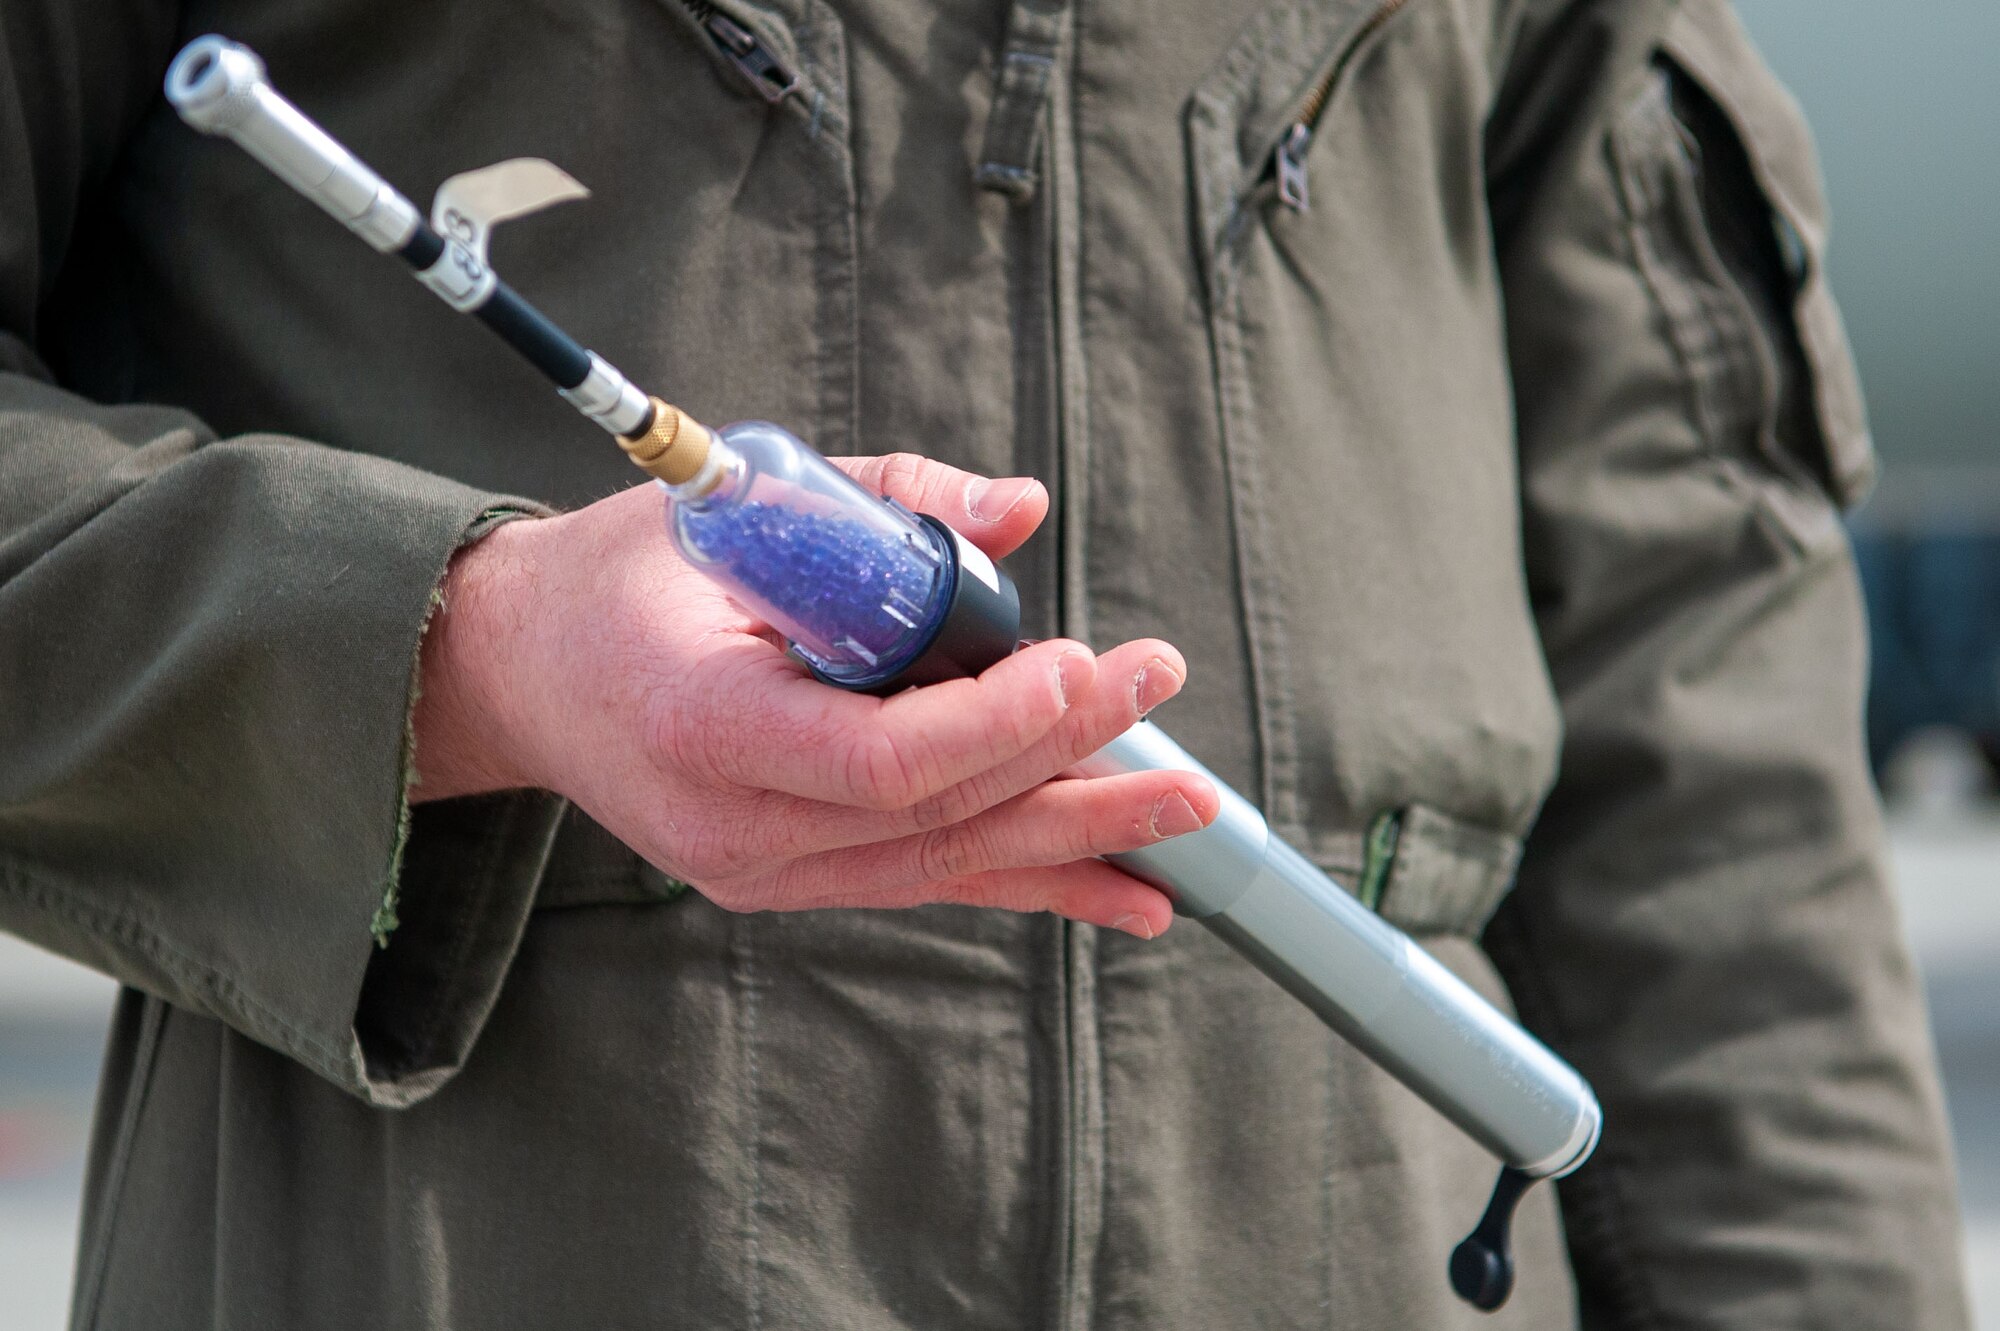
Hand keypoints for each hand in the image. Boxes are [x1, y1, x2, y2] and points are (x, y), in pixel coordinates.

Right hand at [410, 455, 1215, 937]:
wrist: (523, 672)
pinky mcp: (790, 877)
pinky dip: (1029, 878)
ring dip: (1074, 840)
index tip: (1084, 663)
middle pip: (934, 818)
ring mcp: (760, 869)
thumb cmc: (624, 575)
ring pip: (946, 864)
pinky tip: (1121, 892)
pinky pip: (926, 878)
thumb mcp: (727, 502)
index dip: (995, 722)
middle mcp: (731, 827)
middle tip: (1167, 707)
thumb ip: (881, 500)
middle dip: (1067, 764)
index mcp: (699, 725)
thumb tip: (1022, 512)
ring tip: (1186, 826)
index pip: (878, 759)